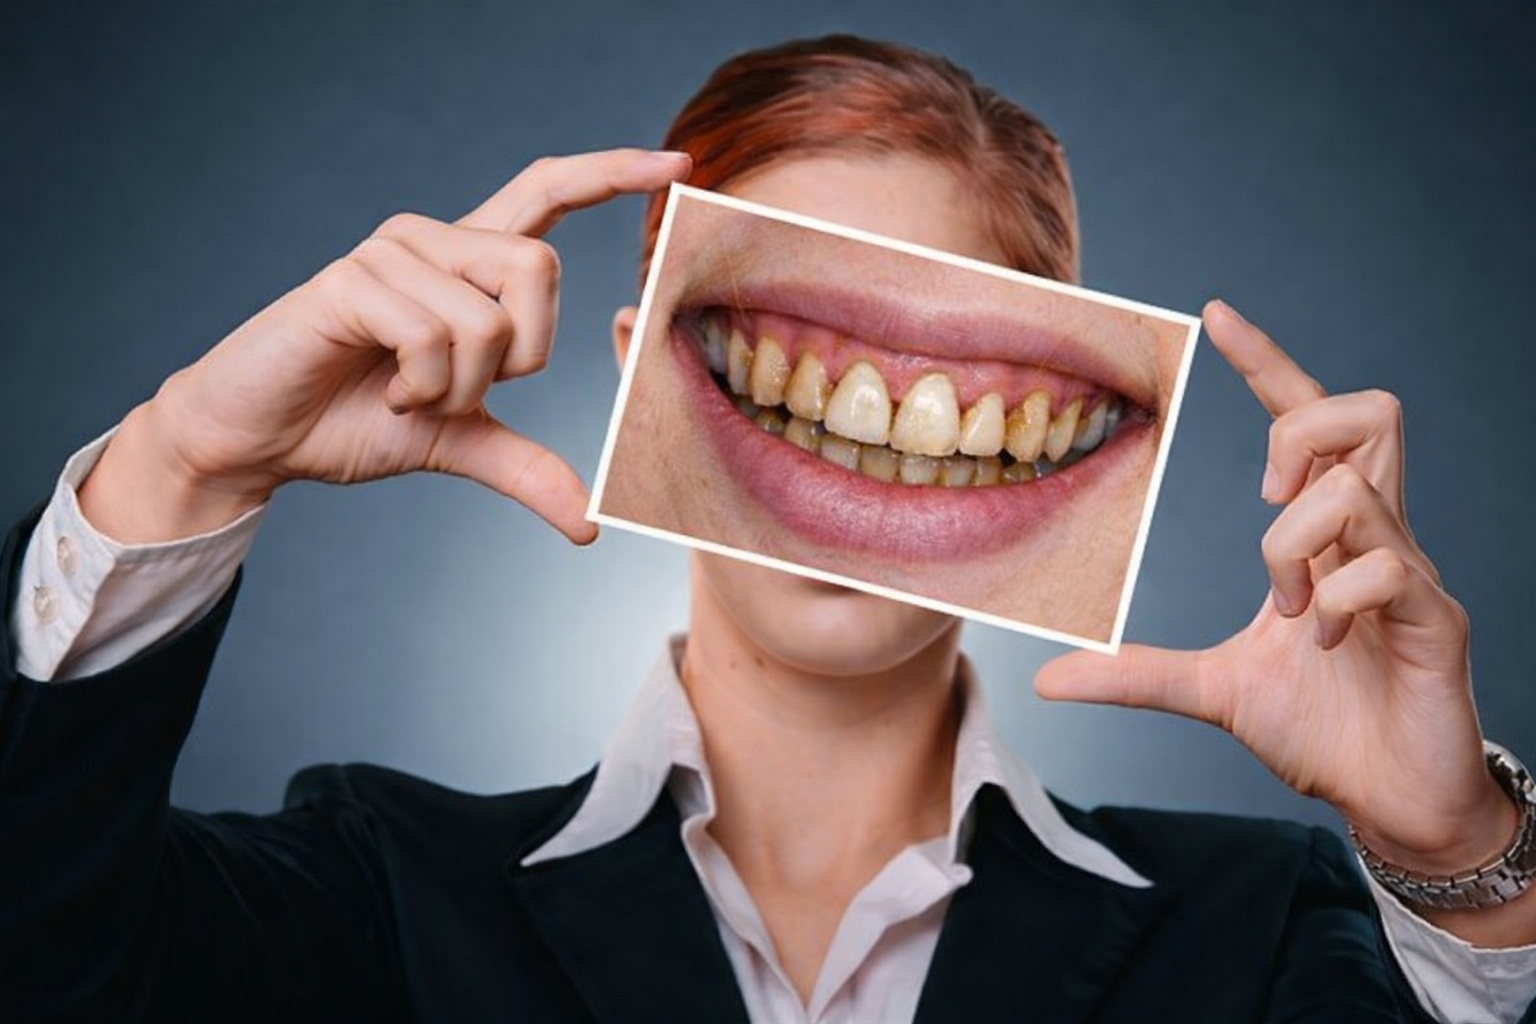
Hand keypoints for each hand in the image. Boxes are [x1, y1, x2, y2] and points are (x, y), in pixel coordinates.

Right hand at [79, 149, 691, 543]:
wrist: (260, 439)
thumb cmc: (353, 420)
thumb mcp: (459, 443)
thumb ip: (526, 467)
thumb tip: (590, 525)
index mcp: (467, 261)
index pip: (547, 191)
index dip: (612, 174)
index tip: (678, 164)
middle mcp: (433, 238)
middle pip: (541, 267)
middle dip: (522, 354)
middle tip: (463, 391)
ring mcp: (391, 253)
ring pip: (488, 317)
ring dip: (459, 387)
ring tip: (408, 394)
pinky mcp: (352, 280)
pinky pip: (434, 335)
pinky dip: (424, 388)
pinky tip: (386, 392)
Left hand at [1035, 301, 1527, 939]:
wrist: (1388, 800)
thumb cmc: (1321, 730)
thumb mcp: (1210, 690)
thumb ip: (1135, 673)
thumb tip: (1046, 679)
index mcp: (1326, 537)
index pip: (1307, 420)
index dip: (1266, 363)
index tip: (1216, 316)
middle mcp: (1375, 535)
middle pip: (1368, 412)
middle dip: (1298, 437)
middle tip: (1263, 504)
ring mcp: (1411, 572)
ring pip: (1355, 487)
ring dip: (1297, 544)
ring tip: (1295, 611)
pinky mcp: (1436, 619)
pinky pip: (1387, 565)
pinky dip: (1336, 601)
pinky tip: (1326, 645)